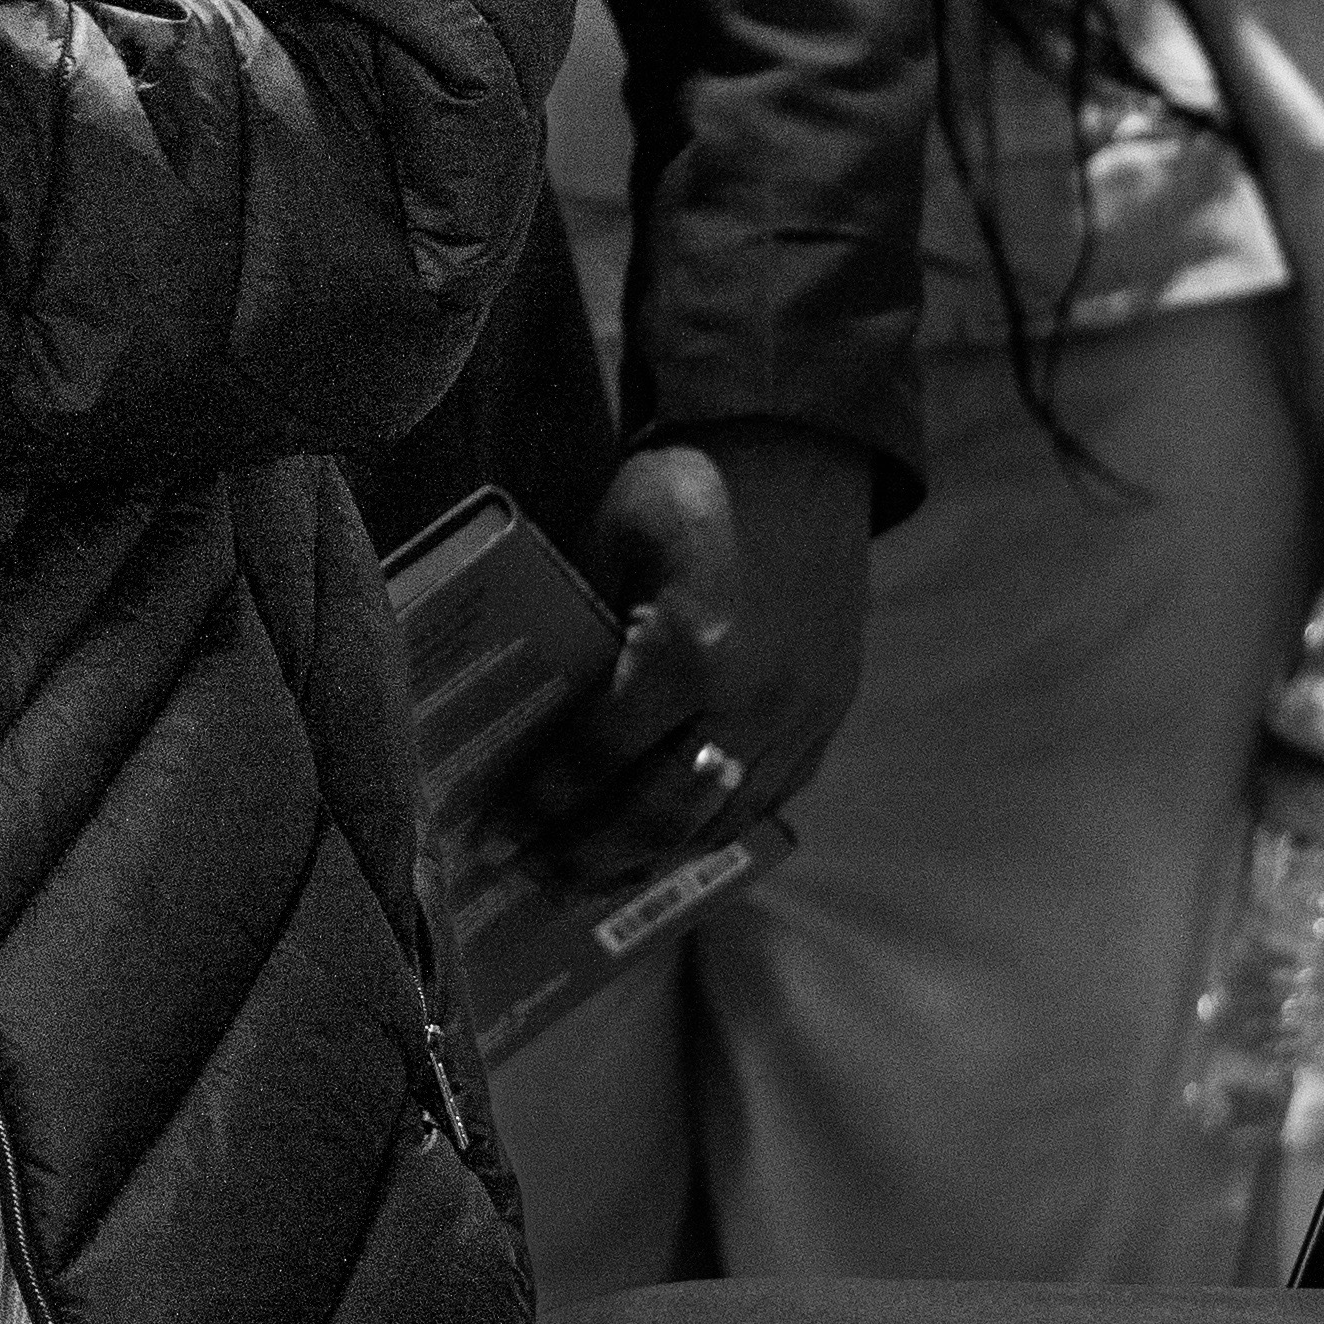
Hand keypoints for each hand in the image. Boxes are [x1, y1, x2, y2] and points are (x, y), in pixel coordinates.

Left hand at [505, 424, 876, 881]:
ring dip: (651, 859)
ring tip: (590, 882)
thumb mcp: (611, 544)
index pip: (600, 757)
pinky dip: (714, 828)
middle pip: (660, 813)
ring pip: (720, 820)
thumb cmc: (685, 482)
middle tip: (531, 877)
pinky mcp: (829, 709)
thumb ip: (587, 633)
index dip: (543, 805)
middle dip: (589, 855)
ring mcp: (801, 712)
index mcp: (688, 651)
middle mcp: (753, 700)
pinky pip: (770, 797)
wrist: (796, 441)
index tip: (494, 836)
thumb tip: (532, 715)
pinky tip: (669, 845)